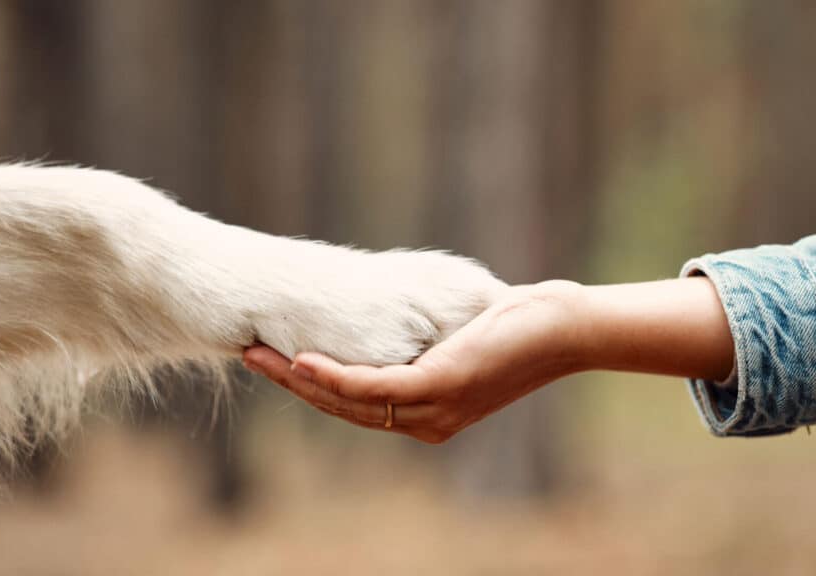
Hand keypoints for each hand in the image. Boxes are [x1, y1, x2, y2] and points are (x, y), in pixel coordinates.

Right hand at [243, 281, 585, 443]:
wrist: (565, 329)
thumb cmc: (517, 326)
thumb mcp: (459, 336)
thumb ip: (423, 337)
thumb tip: (394, 311)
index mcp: (428, 414)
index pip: (357, 405)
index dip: (312, 386)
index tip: (275, 359)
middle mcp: (427, 421)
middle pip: (344, 408)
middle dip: (292, 383)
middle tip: (250, 354)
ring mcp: (433, 410)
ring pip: (351, 401)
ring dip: (299, 379)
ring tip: (259, 354)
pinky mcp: (441, 387)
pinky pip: (374, 388)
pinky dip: (334, 376)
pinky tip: (302, 360)